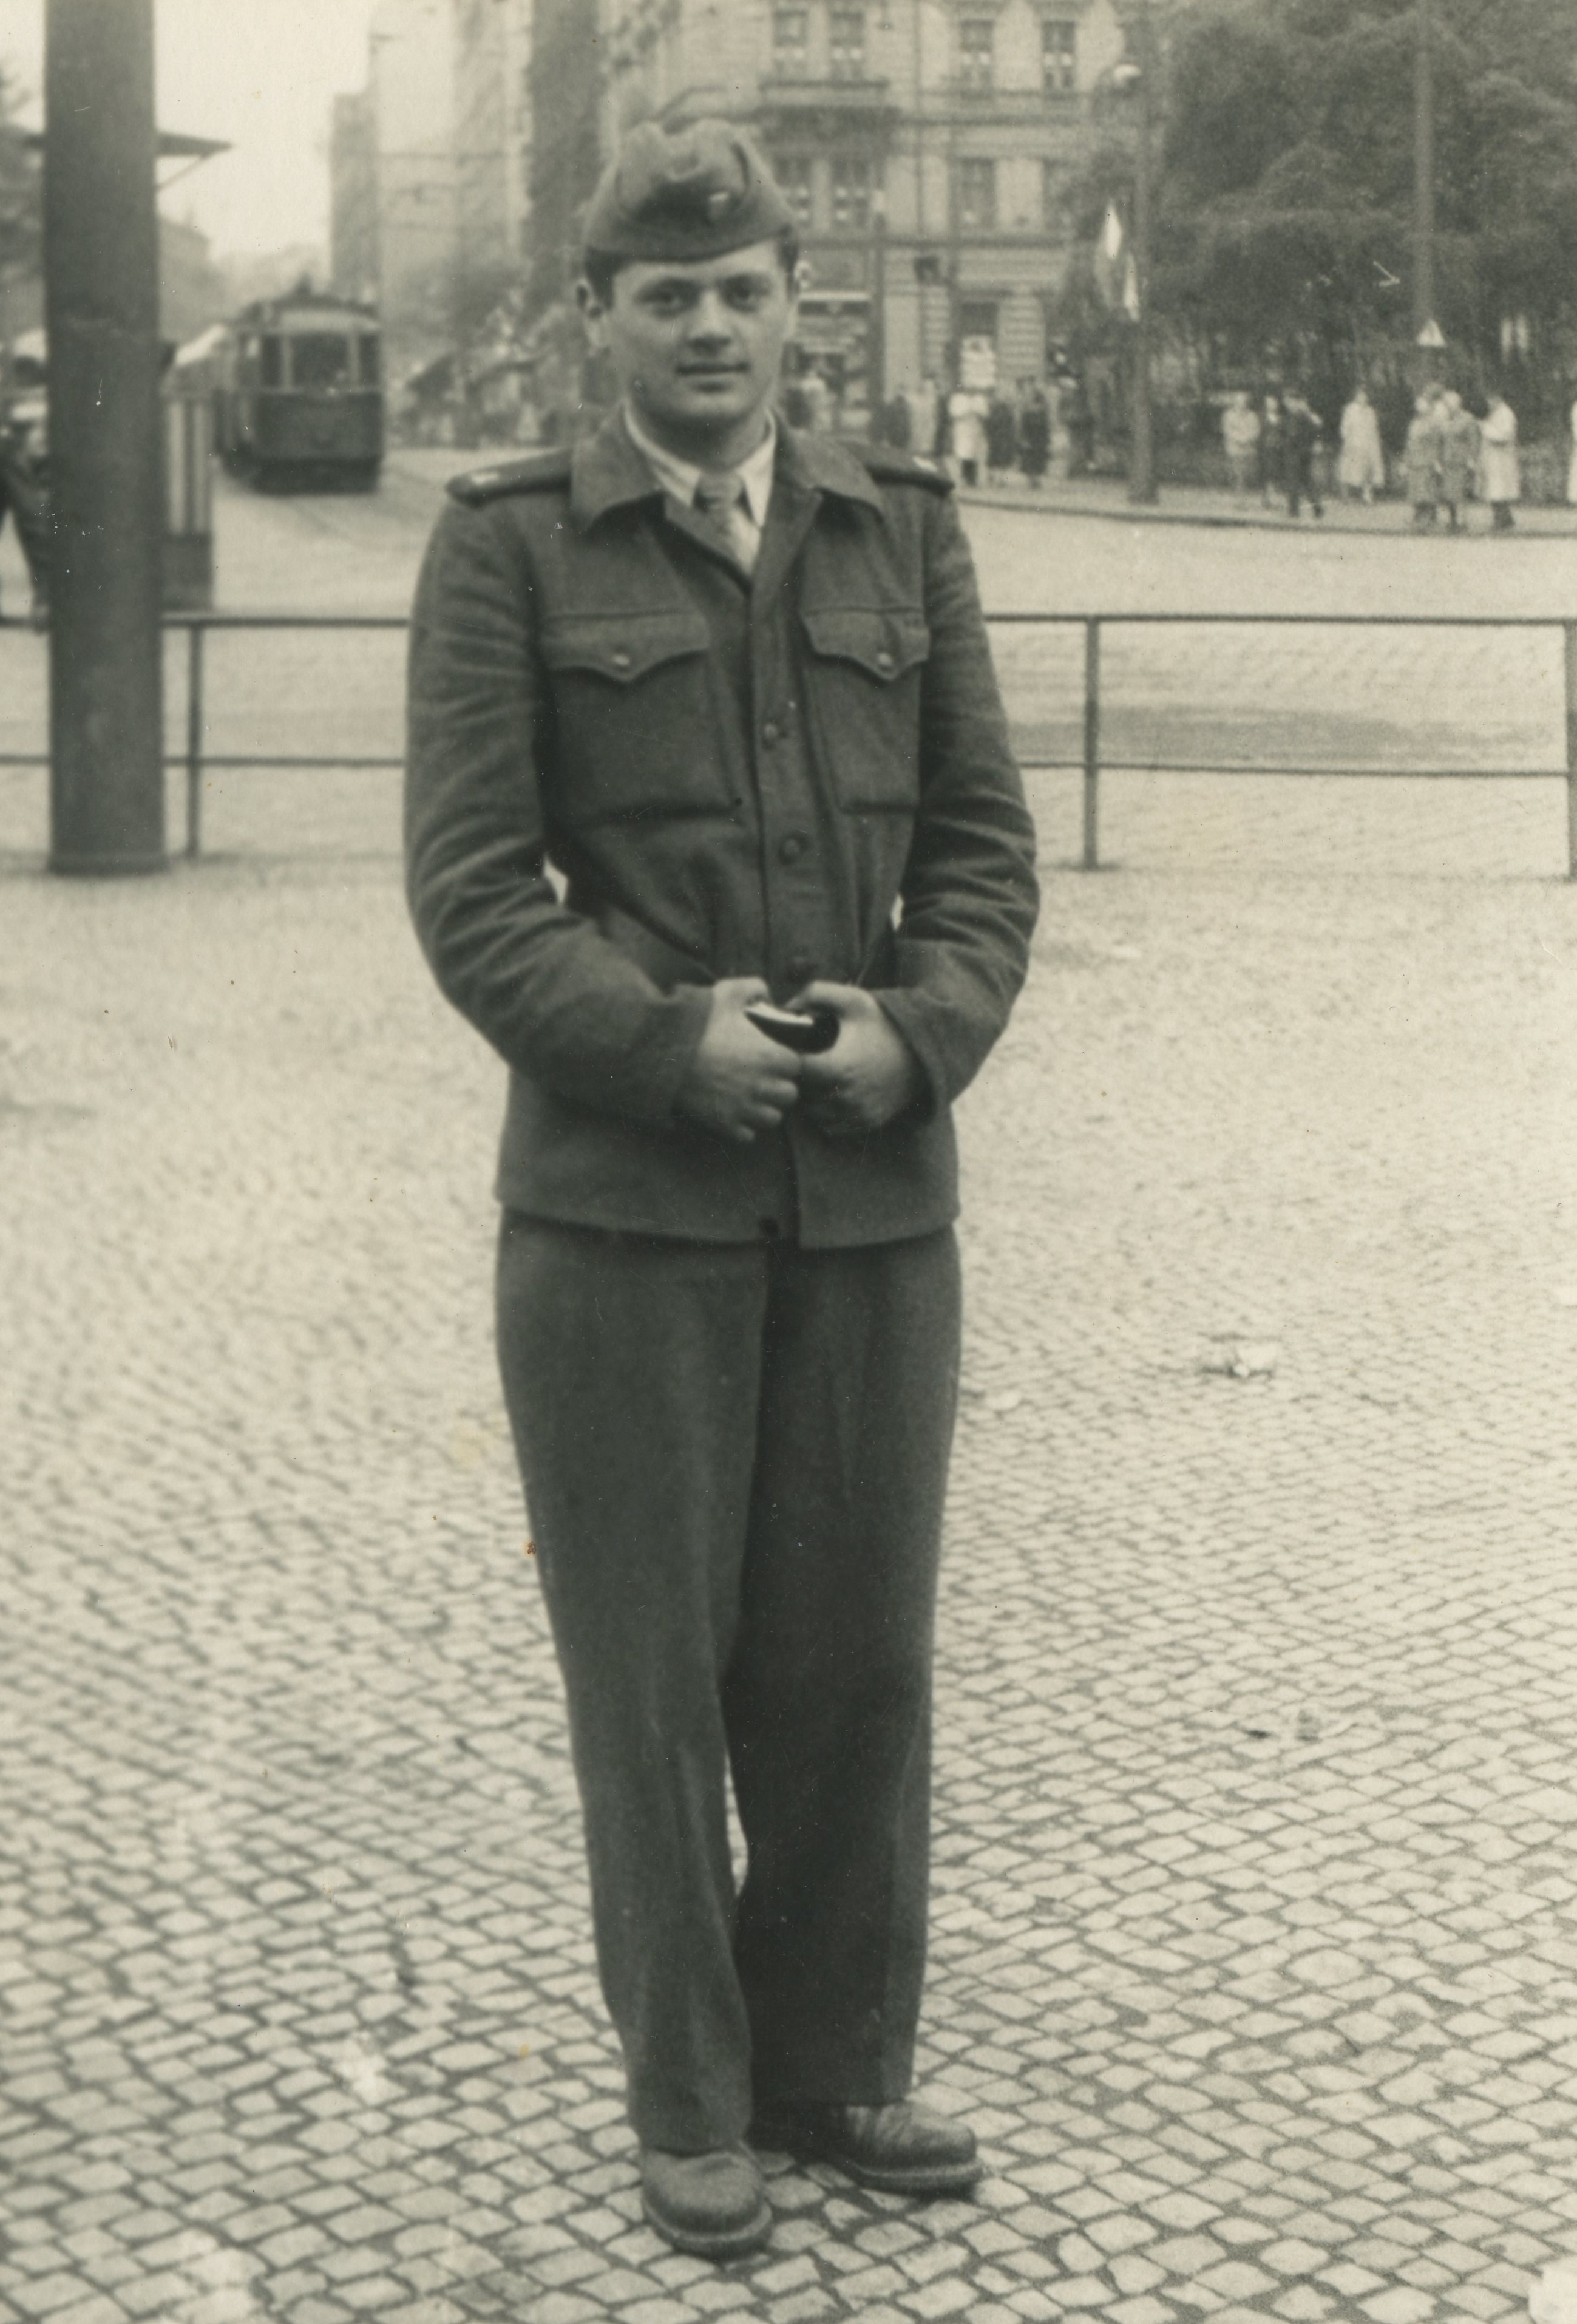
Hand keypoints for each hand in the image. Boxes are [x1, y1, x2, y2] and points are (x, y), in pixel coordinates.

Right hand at [675, 977, 801, 1143]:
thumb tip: (767, 994)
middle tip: (763, 1078)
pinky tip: (732, 1110)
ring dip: (764, 1109)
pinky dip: (743, 1126)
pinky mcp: (725, 1125)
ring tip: (750, 1097)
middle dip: (780, 1087)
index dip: (786, 1061)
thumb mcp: (726, 993)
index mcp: (771, 1056)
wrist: (661, 1054)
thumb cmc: (696, 1023)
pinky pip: (748, 1135)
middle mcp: (763, 1086)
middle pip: (790, 1095)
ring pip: (772, 1119)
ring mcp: (744, 1108)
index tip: (774, 1057)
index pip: (797, 1066)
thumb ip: (754, 987)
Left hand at [791, 984, 922, 1137]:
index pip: (794, 1071)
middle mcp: (845, 1098)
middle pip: (801, 1095)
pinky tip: (836, 1091)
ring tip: (821, 1076)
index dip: (790, 1058)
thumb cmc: (887, 1023)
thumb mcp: (853, 999)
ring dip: (811, 1098)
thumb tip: (786, 1006)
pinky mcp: (867, 1123)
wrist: (928, 1050)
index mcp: (836, 1068)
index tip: (798, 1046)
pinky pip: (832, 1126)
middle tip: (808, 1060)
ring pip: (814, 1114)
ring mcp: (856, 1114)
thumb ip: (815, 993)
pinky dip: (828, 1112)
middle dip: (800, 1079)